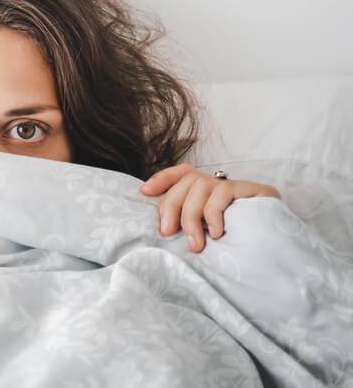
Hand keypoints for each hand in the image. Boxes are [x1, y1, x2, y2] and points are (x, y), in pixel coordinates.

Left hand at [139, 163, 280, 252]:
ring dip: (192, 217)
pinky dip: (214, 213)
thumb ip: (188, 225)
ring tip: (196, 244)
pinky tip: (217, 233)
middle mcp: (218, 184)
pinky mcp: (252, 190)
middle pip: (186, 182)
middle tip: (167, 233)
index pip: (181, 173)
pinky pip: (222, 193)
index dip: (162, 179)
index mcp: (205, 190)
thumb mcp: (205, 235)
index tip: (144, 192)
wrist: (280, 252)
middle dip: (171, 207)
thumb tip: (162, 228)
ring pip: (200, 187)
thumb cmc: (237, 246)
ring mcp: (235, 186)